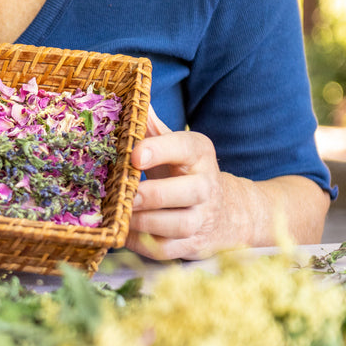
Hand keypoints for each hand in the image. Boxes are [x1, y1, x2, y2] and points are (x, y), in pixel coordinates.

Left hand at [126, 107, 238, 259]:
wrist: (226, 212)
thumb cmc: (185, 172)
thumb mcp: (174, 147)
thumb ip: (151, 126)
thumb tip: (132, 97)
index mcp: (200, 154)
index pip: (186, 147)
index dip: (160, 150)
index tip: (134, 155)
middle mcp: (206, 186)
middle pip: (186, 191)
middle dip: (151, 194)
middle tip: (124, 194)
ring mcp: (201, 218)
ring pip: (176, 224)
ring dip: (144, 221)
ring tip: (120, 214)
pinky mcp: (190, 245)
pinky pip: (165, 249)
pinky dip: (141, 243)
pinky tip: (123, 232)